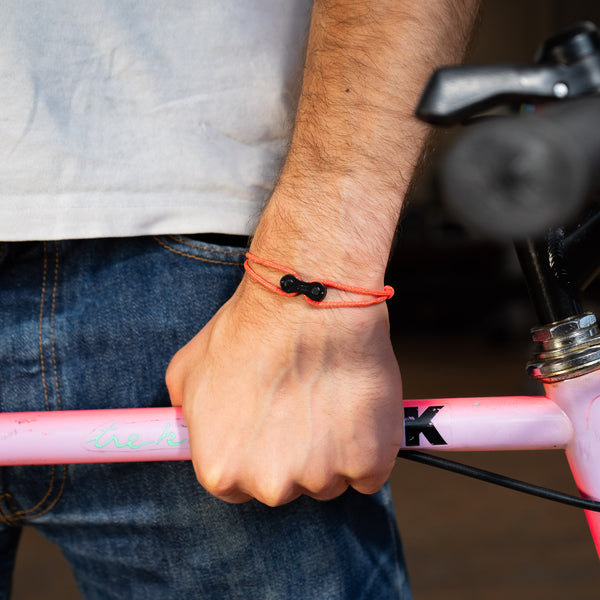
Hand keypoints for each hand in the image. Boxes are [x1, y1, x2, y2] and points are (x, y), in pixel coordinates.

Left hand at [166, 276, 402, 505]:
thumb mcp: (189, 368)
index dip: (254, 455)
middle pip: (284, 487)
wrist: (309, 302)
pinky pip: (368, 472)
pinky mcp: (368, 462)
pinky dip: (369, 447)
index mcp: (221, 470)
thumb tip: (191, 429)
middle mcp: (269, 484)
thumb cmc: (251, 328)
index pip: (237, 486)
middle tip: (300, 405)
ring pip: (329, 480)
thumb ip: (186, 413)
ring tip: (328, 397)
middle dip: (292, 455)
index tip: (268, 430)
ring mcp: (322, 477)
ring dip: (331, 450)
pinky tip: (357, 410)